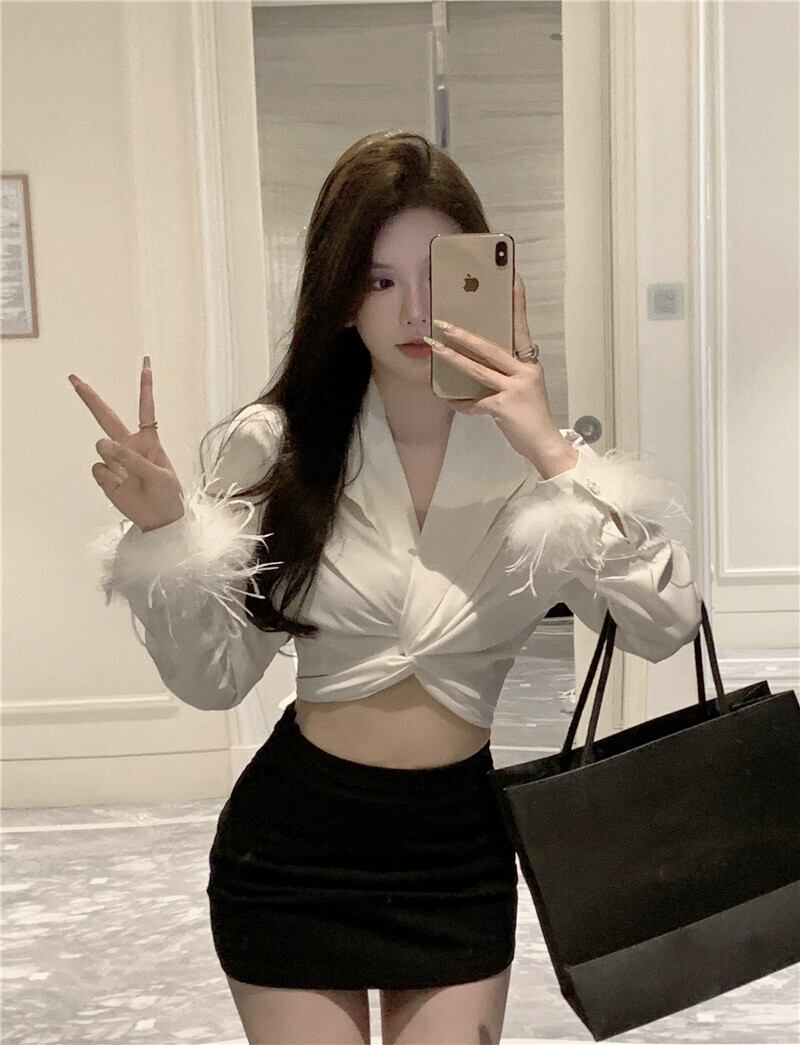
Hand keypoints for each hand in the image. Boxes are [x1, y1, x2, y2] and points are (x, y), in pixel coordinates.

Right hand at [69, 360, 185, 531]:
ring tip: (130, 478)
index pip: (146, 410)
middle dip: (91, 399)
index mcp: (149, 441)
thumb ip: (133, 459)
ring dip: (114, 459)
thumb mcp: (159, 475)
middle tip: (75, 380)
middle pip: (107, 418)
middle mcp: (129, 447)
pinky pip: (98, 469)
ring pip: (103, 449)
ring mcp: (115, 461)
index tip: (146, 366)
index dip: (145, 389)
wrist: (160, 520)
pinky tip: (120, 487)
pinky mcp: (105, 476)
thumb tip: (102, 444)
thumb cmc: (167, 495)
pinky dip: (108, 478)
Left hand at [426, 274, 578, 475]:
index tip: (513, 281)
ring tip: (435, 348)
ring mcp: (514, 388)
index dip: (517, 306)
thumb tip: (481, 363)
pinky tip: (451, 401)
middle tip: (444, 322)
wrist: (545, 443)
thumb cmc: (532, 416)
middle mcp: (524, 372)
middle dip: (465, 335)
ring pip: (478, 369)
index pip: (522, 329)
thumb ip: (509, 374)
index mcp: (530, 364)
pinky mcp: (503, 406)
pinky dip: (461, 404)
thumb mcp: (527, 388)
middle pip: (491, 347)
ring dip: (453, 358)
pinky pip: (475, 402)